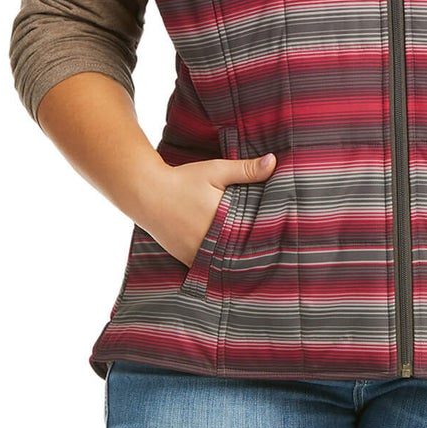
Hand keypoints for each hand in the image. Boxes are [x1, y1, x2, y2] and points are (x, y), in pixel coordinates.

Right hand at [143, 152, 276, 266]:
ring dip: (235, 260)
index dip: (267, 239)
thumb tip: (274, 161)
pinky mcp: (186, 259)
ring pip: (224, 263)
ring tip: (253, 260)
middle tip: (272, 253)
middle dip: (253, 251)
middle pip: (240, 253)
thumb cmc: (183, 180)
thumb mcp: (216, 171)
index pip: (253, 237)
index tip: (279, 239)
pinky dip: (217, 263)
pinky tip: (228, 259)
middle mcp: (210, 243)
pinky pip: (207, 266)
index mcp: (223, 222)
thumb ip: (246, 169)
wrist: (147, 193)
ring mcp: (196, 254)